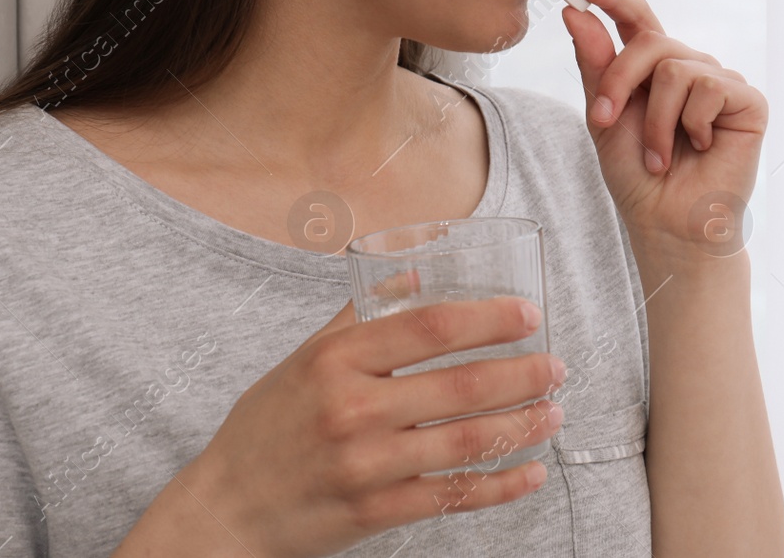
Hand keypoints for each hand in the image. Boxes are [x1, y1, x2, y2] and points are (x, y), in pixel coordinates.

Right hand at [177, 296, 564, 557]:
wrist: (227, 507)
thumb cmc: (269, 425)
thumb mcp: (305, 357)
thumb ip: (362, 314)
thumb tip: (416, 272)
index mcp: (337, 360)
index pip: (430, 328)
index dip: (488, 319)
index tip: (528, 315)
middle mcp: (352, 408)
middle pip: (460, 384)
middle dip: (522, 374)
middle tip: (557, 366)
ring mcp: (365, 464)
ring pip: (466, 441)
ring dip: (522, 425)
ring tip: (555, 412)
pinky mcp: (375, 511)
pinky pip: (453, 496)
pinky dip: (500, 484)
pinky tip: (531, 472)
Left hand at [560, 0, 766, 255]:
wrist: (667, 223)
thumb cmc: (638, 176)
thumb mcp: (605, 117)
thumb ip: (596, 65)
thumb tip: (575, 12)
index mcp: (655, 69)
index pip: (638, 19)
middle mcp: (690, 68)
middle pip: (651, 41)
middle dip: (620, 80)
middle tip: (605, 120)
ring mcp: (721, 82)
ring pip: (676, 68)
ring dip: (656, 121)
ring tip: (660, 156)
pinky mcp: (748, 101)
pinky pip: (709, 87)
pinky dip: (691, 124)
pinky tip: (700, 148)